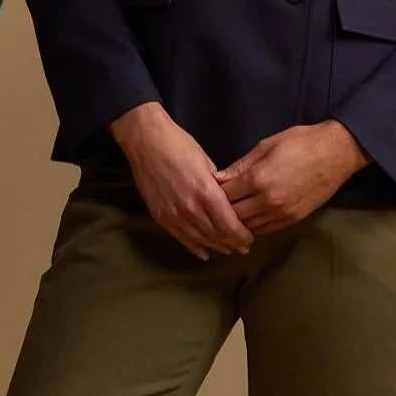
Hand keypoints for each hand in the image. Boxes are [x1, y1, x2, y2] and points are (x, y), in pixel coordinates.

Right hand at [110, 102, 253, 260]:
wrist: (146, 142)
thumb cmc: (179, 145)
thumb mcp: (206, 162)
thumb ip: (217, 186)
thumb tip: (227, 201)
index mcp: (205, 191)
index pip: (228, 224)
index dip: (241, 235)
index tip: (250, 239)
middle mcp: (190, 207)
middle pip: (216, 234)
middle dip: (232, 243)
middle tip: (243, 248)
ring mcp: (173, 214)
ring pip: (199, 238)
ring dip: (216, 246)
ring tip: (228, 250)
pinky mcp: (159, 216)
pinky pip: (180, 237)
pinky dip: (194, 247)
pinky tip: (204, 253)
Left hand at [216, 122, 370, 233]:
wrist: (336, 153)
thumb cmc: (301, 142)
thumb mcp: (266, 145)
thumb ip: (241, 165)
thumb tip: (218, 178)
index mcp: (258, 179)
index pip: (225, 195)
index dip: (213, 194)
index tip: (208, 192)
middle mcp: (267, 200)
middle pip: (233, 215)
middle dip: (221, 212)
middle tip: (214, 208)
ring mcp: (281, 212)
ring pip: (248, 226)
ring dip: (237, 223)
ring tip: (227, 218)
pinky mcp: (293, 219)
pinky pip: (266, 230)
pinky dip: (254, 227)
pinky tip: (247, 222)